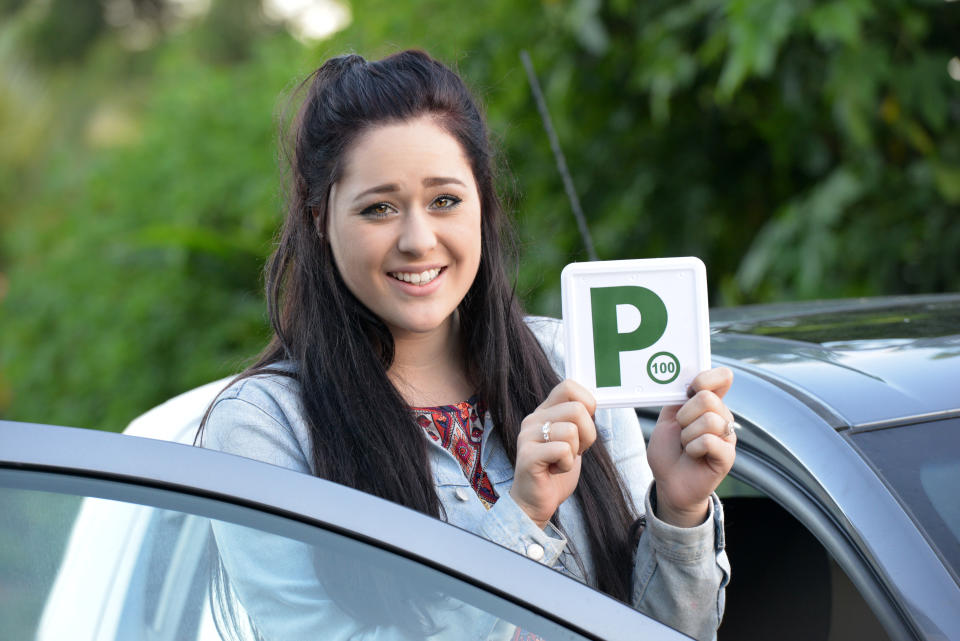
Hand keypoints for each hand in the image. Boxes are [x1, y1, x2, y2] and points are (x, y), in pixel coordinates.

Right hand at [510, 379, 597, 528]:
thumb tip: (594, 403)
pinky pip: (563, 450)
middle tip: (575, 451)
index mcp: (544, 411)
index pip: (568, 385)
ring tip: (561, 461)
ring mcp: (527, 436)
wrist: (535, 502)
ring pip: (571, 430)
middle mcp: (533, 419)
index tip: (583, 428)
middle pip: (577, 409)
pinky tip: (555, 470)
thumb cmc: (555, 471)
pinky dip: (567, 465)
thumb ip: (578, 421)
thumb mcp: (572, 441)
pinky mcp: (528, 456)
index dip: (587, 404)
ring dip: (575, 452)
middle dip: (587, 435)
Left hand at [647, 367, 736, 527]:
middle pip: (708, 398)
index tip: (690, 390)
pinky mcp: (727, 456)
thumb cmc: (668, 450)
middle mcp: (722, 416)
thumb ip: (678, 397)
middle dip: (684, 415)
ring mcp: (727, 436)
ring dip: (687, 434)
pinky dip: (692, 448)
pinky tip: (692, 455)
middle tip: (681, 429)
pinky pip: (710, 441)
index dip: (706, 378)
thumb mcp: (667, 418)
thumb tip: (688, 376)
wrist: (668, 482)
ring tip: (686, 444)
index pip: (722, 377)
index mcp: (709, 403)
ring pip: (709, 420)